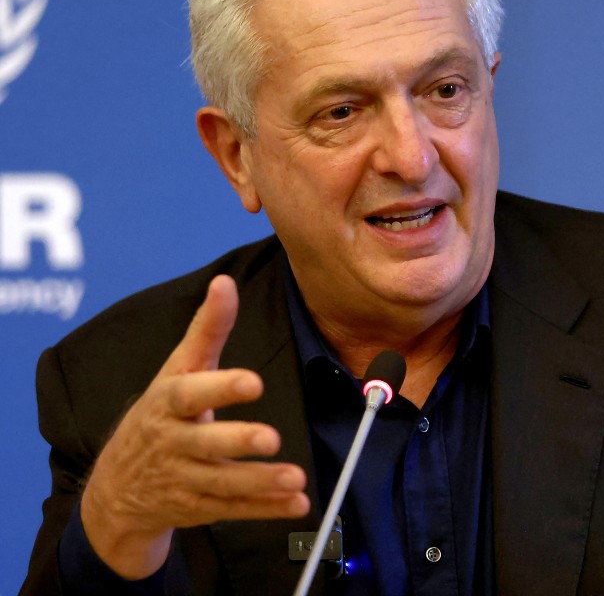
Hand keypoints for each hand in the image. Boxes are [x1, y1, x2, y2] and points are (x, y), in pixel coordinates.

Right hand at [80, 275, 308, 579]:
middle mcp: (172, 442)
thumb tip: (224, 282)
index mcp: (168, 403)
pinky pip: (234, 509)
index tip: (254, 382)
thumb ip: (207, 330)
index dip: (221, 388)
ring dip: (260, 483)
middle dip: (238, 442)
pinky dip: (267, 510)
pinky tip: (297, 503)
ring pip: (223, 483)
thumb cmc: (160, 414)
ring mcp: (182, 479)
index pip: (191, 394)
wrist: (117, 487)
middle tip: (272, 437)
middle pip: (206, 444)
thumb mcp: (178, 370)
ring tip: (295, 479)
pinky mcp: (197, 508)